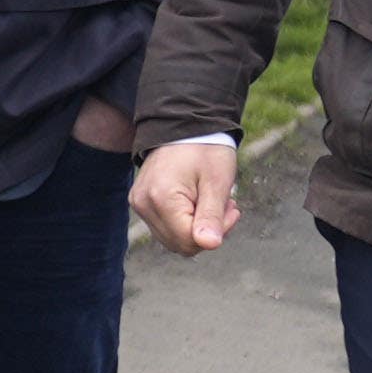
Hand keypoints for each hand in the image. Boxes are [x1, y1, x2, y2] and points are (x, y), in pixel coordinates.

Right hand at [131, 137, 238, 254]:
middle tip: (225, 205)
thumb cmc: (205, 150)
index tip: (232, 209)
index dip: (217, 232)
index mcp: (161, 198)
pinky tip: (197, 202)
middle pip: (181, 244)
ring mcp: (139, 204)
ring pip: (173, 239)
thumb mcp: (216, 182)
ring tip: (210, 201)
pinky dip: (185, 222)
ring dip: (197, 227)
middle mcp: (144, 204)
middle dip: (207, 231)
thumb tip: (209, 245)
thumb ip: (212, 216)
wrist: (184, 126)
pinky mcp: (141, 203)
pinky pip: (166, 228)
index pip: (190, 241)